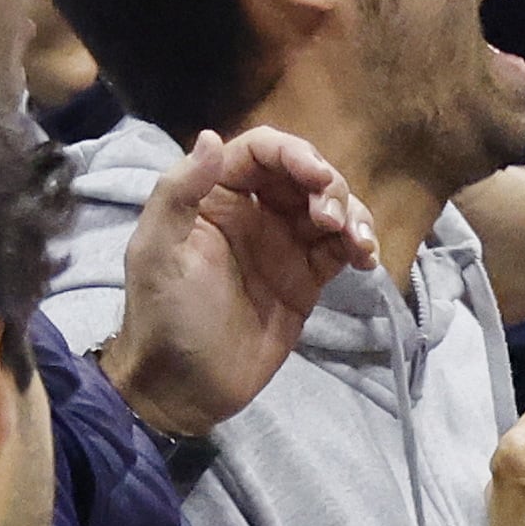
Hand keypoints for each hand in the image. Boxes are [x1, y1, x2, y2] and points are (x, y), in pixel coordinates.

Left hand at [97, 125, 380, 441]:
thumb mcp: (158, 252)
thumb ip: (179, 192)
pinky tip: (367, 258)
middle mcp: (252, 212)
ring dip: (351, 214)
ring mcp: (283, 244)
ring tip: (355, 243)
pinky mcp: (307, 278)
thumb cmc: (164, 317)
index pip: (261, 152)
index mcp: (213, 196)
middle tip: (331, 220)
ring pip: (330, 207)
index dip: (294, 154)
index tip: (316, 179)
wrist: (185, 388)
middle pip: (303, 174)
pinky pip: (341, 248)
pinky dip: (360, 244)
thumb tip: (212, 137)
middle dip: (329, 187)